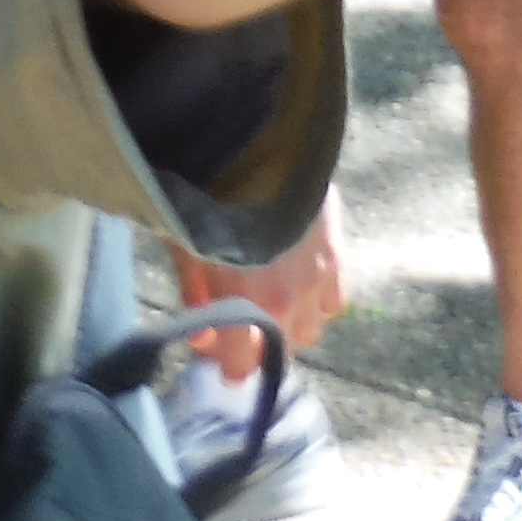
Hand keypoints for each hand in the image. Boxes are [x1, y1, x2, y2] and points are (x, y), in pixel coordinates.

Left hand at [182, 195, 348, 382]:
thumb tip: (202, 340)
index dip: (230, 369)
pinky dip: (319, 300)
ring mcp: (318, 281)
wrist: (252, 151)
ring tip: (273, 303)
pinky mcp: (336, 255)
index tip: (222, 368)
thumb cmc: (206, 202)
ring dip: (292, 324)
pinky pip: (334, 300)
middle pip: (281, 350)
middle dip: (260, 345)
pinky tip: (302, 284)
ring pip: (312, 329)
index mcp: (247, 308)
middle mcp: (289, 304)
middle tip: (242, 326)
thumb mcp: (185, 251)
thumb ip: (196, 300)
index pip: (244, 365)